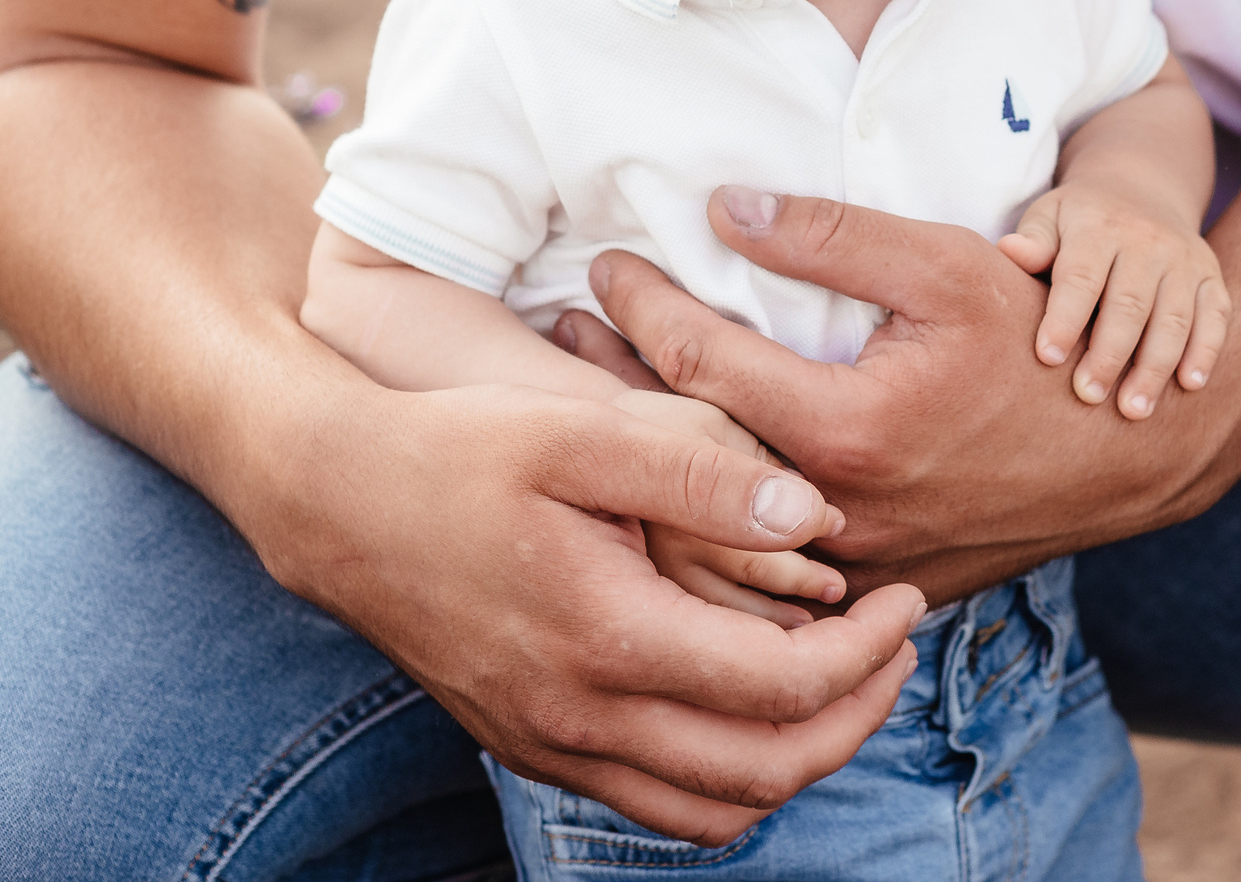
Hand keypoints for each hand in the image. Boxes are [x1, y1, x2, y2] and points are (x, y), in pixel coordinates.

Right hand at [263, 374, 924, 844]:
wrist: (336, 501)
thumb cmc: (459, 450)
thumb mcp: (582, 431)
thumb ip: (702, 474)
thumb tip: (812, 519)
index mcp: (606, 637)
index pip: (784, 688)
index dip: (868, 652)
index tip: (905, 596)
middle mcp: (580, 717)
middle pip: (767, 773)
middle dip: (858, 716)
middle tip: (896, 642)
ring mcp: (551, 745)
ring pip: (714, 810)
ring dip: (800, 759)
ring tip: (843, 677)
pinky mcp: (533, 748)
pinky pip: (659, 804)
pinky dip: (730, 775)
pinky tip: (755, 701)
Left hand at [578, 188, 1240, 603]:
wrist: (1128, 450)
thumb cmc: (1038, 341)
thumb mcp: (946, 263)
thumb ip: (833, 235)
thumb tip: (726, 206)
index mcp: (845, 429)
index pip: (700, 362)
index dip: (640, 304)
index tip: (601, 263)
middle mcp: (835, 512)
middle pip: (681, 454)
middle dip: (611, 385)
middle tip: (557, 333)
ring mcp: (849, 563)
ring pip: (712, 523)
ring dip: (646, 454)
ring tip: (594, 393)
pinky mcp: (866, 584)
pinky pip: (764, 561)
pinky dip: (707, 511)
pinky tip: (669, 467)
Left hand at [998, 181, 1229, 417]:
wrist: (1142, 189)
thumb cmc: (1081, 218)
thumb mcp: (1049, 215)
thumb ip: (1033, 240)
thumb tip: (1010, 252)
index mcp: (1099, 227)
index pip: (1081, 277)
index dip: (1065, 318)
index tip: (1048, 358)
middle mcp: (1148, 241)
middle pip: (1130, 304)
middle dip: (1109, 355)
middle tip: (1088, 396)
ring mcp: (1185, 259)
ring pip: (1174, 318)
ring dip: (1155, 367)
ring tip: (1133, 410)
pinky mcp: (1211, 276)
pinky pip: (1215, 315)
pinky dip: (1206, 351)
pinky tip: (1189, 385)